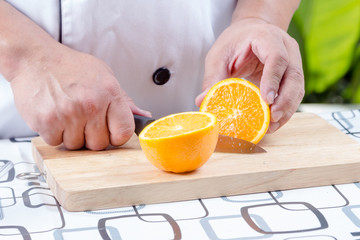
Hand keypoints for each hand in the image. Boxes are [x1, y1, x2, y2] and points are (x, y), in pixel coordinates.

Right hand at [10, 43, 150, 149]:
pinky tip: (54, 115)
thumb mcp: (104, 76)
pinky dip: (54, 133)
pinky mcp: (46, 121)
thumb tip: (144, 116)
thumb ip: (124, 101)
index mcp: (109, 92)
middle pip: (99, 144)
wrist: (35, 58)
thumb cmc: (70, 67)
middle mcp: (91, 104)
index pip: (124, 131)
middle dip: (92, 136)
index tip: (110, 132)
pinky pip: (56, 142)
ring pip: (77, 145)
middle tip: (83, 120)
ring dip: (72, 135)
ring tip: (67, 114)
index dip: (117, 136)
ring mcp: (68, 114)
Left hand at [196, 18, 303, 132]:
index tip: (266, 100)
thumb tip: (201, 101)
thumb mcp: (219, 56)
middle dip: (285, 101)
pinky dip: (285, 110)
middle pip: (294, 75)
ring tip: (271, 127)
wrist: (250, 32)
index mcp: (267, 37)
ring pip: (297, 87)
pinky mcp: (292, 75)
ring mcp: (293, 61)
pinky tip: (273, 123)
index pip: (277, 57)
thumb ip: (213, 78)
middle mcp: (286, 47)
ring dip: (287, 109)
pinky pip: (294, 94)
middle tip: (272, 119)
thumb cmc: (234, 42)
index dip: (272, 79)